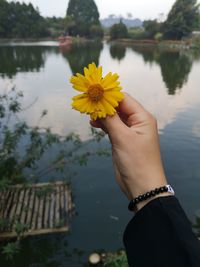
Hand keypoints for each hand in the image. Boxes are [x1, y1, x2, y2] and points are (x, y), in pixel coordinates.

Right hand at [91, 93, 169, 210]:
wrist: (142, 187)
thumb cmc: (137, 162)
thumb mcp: (122, 138)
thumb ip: (110, 120)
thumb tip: (99, 104)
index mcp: (142, 118)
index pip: (124, 99)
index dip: (109, 95)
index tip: (93, 92)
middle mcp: (137, 122)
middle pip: (118, 107)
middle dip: (103, 105)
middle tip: (87, 103)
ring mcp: (129, 132)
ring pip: (114, 117)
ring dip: (102, 115)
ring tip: (89, 114)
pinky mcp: (123, 140)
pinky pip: (112, 127)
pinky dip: (103, 124)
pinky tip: (94, 123)